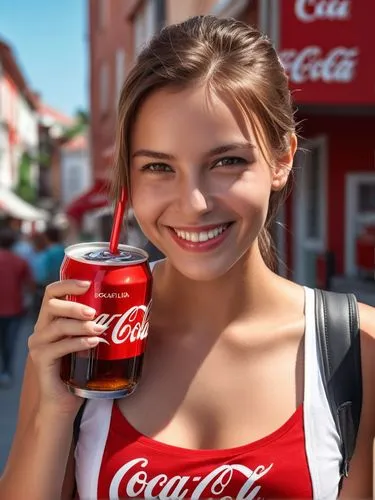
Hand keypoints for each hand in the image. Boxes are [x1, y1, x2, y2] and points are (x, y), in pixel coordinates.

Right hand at [28, 280, 104, 415]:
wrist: (64, 403)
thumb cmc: (81, 369)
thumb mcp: (89, 342)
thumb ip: (99, 325)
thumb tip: (135, 309)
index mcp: (51, 320)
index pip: (52, 292)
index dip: (68, 284)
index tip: (89, 283)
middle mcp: (41, 329)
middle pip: (52, 305)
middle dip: (75, 305)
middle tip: (95, 312)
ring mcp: (39, 345)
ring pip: (56, 326)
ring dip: (80, 325)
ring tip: (99, 329)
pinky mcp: (41, 361)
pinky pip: (58, 347)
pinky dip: (77, 343)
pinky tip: (93, 343)